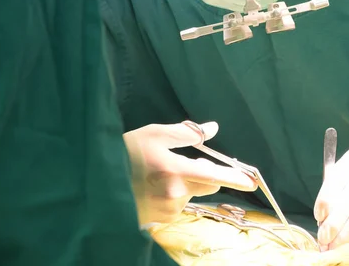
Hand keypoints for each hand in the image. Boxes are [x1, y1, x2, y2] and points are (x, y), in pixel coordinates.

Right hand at [124, 121, 257, 224]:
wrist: (96, 180)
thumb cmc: (125, 153)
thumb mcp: (154, 134)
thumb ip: (186, 133)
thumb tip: (213, 128)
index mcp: (174, 170)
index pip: (214, 175)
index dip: (235, 178)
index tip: (252, 182)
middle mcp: (173, 193)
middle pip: (207, 186)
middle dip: (204, 174)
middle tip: (188, 163)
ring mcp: (166, 210)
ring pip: (191, 195)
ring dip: (186, 185)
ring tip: (161, 175)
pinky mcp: (158, 220)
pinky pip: (177, 206)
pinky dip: (173, 196)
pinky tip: (154, 188)